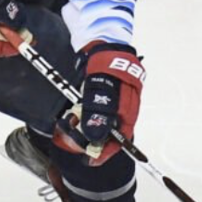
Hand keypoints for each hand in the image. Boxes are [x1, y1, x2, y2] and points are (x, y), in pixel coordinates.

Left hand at [54, 43, 144, 164]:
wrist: (104, 41)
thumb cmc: (107, 63)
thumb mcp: (100, 88)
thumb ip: (98, 112)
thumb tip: (96, 137)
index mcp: (129, 109)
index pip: (121, 139)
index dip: (106, 151)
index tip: (91, 160)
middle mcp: (124, 107)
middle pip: (111, 132)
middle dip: (94, 139)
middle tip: (77, 141)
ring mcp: (115, 100)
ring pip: (101, 121)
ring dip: (86, 125)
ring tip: (72, 124)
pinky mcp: (105, 93)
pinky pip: (95, 110)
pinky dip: (85, 113)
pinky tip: (75, 111)